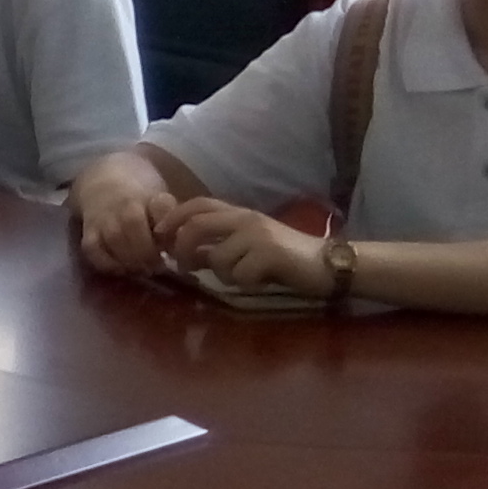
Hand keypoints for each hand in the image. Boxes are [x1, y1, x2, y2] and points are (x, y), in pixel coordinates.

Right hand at [67, 155, 177, 276]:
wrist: (104, 185)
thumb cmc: (141, 202)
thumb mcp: (161, 205)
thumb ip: (173, 225)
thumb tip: (185, 250)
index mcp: (150, 198)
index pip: (162, 208)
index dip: (168, 230)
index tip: (172, 248)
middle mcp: (125, 205)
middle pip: (133, 224)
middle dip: (147, 251)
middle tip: (156, 267)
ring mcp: (104, 218)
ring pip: (114, 238)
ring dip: (129, 259)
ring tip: (140, 270)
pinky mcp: (88, 232)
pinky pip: (92, 249)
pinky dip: (106, 263)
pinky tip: (120, 270)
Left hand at [160, 198, 335, 298]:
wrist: (328, 264)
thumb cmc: (284, 259)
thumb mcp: (246, 248)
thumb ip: (216, 247)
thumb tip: (184, 255)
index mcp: (239, 213)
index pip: (197, 204)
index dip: (173, 217)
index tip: (160, 236)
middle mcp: (246, 219)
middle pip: (196, 226)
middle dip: (183, 249)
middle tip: (185, 268)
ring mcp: (258, 235)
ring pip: (216, 257)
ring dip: (222, 275)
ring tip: (242, 277)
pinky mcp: (270, 254)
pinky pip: (239, 274)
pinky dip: (245, 284)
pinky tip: (261, 281)